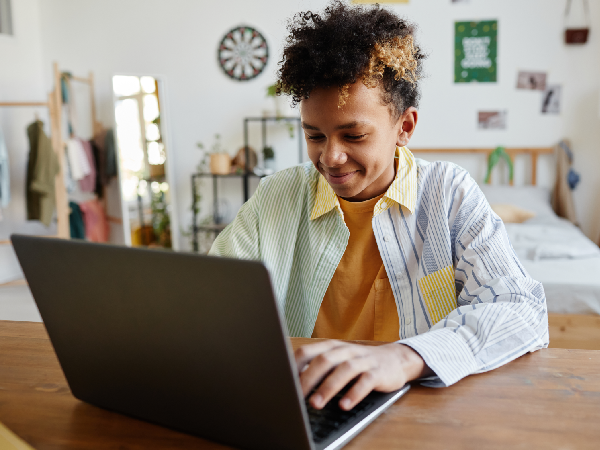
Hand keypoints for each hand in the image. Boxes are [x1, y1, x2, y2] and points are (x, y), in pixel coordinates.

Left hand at [294, 340, 431, 410]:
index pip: (307, 351)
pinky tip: (344, 405)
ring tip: (316, 404)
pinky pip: (365, 382)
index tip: (283, 382)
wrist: (395, 359)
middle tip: (297, 396)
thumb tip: (291, 382)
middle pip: (324, 360)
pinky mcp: (378, 373)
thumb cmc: (358, 363)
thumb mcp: (337, 361)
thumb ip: (317, 368)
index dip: (294, 366)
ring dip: (328, 387)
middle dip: (308, 379)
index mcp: (331, 347)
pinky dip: (354, 393)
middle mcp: (346, 351)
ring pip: (344, 370)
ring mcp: (363, 360)